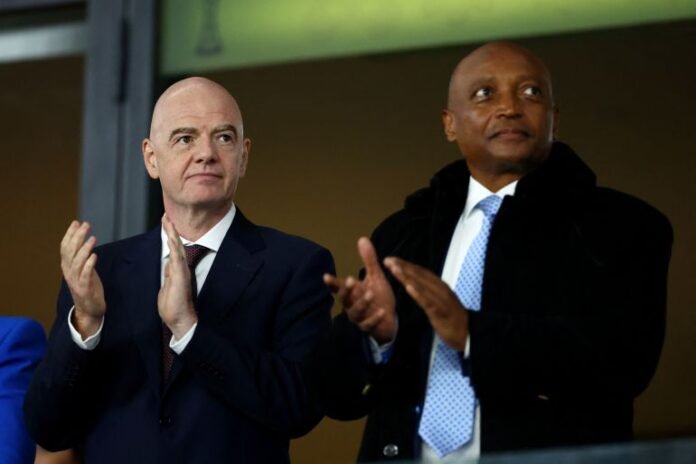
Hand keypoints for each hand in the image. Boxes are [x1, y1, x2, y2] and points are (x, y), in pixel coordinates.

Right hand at [60, 221, 105, 337]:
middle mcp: (69, 272)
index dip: (70, 234)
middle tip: (85, 225)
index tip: (76, 222)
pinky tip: (94, 256)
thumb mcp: (83, 269)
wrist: (89, 310)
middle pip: (70, 252)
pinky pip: (85, 275)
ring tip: (92, 238)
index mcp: (67, 267)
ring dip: (84, 249)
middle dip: (77, 237)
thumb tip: (84, 238)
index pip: (65, 247)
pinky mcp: (85, 288)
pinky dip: (89, 265)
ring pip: (77, 262)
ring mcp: (76, 281)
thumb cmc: (88, 287)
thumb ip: (82, 256)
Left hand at [158, 214, 196, 338]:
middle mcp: (181, 269)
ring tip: (168, 220)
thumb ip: (169, 275)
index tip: (165, 223)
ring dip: (172, 234)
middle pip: (176, 245)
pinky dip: (174, 247)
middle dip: (171, 229)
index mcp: (177, 271)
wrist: (180, 320)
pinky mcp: (181, 277)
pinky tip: (172, 237)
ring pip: (177, 248)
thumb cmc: (174, 308)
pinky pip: (177, 258)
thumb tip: (168, 264)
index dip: (169, 236)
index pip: (172, 249)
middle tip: (166, 214)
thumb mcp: (167, 287)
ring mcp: (182, 272)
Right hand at [324, 237, 395, 343]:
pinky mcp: (368, 327)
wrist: (389, 320)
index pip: (338, 286)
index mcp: (351, 292)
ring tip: (371, 293)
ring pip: (356, 311)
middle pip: (344, 298)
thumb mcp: (375, 276)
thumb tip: (362, 238)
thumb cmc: (379, 296)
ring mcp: (359, 317)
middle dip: (346, 290)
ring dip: (362, 302)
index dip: (331, 282)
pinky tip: (382, 311)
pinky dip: (374, 318)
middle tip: (350, 279)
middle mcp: (351, 304)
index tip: (325, 276)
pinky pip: (368, 324)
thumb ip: (368, 260)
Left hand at [384, 257, 467, 350]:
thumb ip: (427, 290)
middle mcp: (439, 289)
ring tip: (395, 269)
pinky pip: (428, 301)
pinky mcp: (440, 312)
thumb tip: (413, 281)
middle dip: (403, 267)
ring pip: (422, 285)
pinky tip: (408, 287)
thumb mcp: (438, 299)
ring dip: (407, 276)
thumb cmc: (450, 316)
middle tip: (388, 260)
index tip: (391, 259)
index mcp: (438, 285)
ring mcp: (440, 299)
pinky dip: (418, 294)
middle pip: (419, 275)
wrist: (467, 332)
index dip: (405, 264)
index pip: (420, 272)